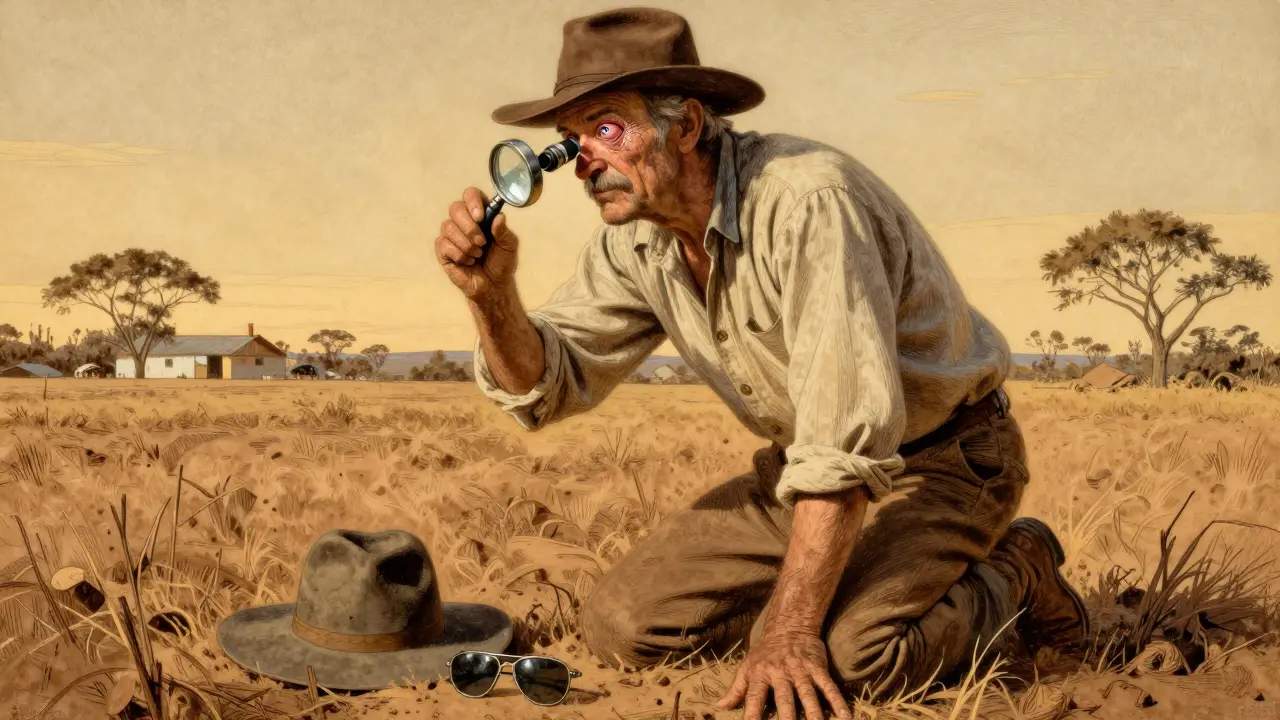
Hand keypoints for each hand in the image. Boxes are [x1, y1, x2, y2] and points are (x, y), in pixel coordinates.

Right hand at [435, 187, 518, 300]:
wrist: (494, 286)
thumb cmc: (501, 262)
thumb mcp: (509, 246)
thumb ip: (504, 231)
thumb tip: (499, 217)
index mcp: (481, 214)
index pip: (470, 195)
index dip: (473, 202)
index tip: (480, 217)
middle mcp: (463, 221)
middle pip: (455, 208)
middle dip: (469, 226)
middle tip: (482, 242)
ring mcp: (451, 234)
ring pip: (448, 226)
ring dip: (466, 244)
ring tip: (478, 254)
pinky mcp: (443, 249)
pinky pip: (443, 244)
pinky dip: (459, 254)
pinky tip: (468, 261)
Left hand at [717, 630, 852, 719]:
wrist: (789, 625)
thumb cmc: (764, 652)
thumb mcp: (747, 667)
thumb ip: (736, 690)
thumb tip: (719, 707)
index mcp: (760, 675)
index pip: (754, 698)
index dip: (752, 715)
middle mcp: (780, 673)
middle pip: (784, 699)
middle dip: (787, 718)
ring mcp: (801, 670)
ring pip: (808, 694)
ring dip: (814, 713)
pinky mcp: (817, 667)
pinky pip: (829, 686)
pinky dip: (838, 702)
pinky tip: (845, 716)